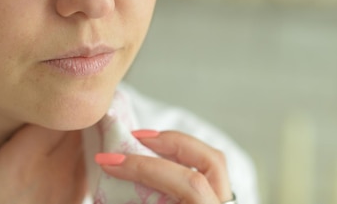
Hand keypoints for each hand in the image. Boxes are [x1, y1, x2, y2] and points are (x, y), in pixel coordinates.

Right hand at [0, 83, 85, 203]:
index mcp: (24, 158)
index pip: (56, 110)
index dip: (53, 98)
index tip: (43, 91)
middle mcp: (55, 169)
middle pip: (76, 122)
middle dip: (66, 111)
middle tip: (54, 102)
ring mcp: (71, 186)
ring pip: (88, 141)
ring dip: (78, 130)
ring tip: (62, 124)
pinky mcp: (77, 200)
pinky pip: (90, 164)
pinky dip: (84, 153)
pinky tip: (68, 153)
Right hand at [96, 130, 232, 203]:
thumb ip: (137, 200)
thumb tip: (111, 168)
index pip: (188, 183)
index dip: (145, 168)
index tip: (110, 161)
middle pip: (211, 160)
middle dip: (171, 143)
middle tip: (135, 139)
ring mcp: (227, 201)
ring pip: (213, 161)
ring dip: (178, 145)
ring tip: (145, 142)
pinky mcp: (220, 199)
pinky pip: (206, 170)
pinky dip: (182, 157)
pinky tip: (158, 158)